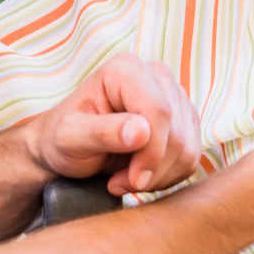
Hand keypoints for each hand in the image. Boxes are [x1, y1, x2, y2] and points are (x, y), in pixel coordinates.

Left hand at [17, 53, 200, 195]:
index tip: (131, 179)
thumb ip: (102, 132)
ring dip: (160, 175)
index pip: (159, 112)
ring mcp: (172, 96)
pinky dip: (168, 175)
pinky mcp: (182, 120)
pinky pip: (192, 156)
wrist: (66, 149)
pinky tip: (140, 176)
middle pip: (177, 132)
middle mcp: (155, 75)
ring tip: (126, 180)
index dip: (151, 153)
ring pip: (189, 147)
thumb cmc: (62, 139)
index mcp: (125, 69)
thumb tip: (142, 131)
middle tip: (121, 183)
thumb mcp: (70, 138)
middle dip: (153, 168)